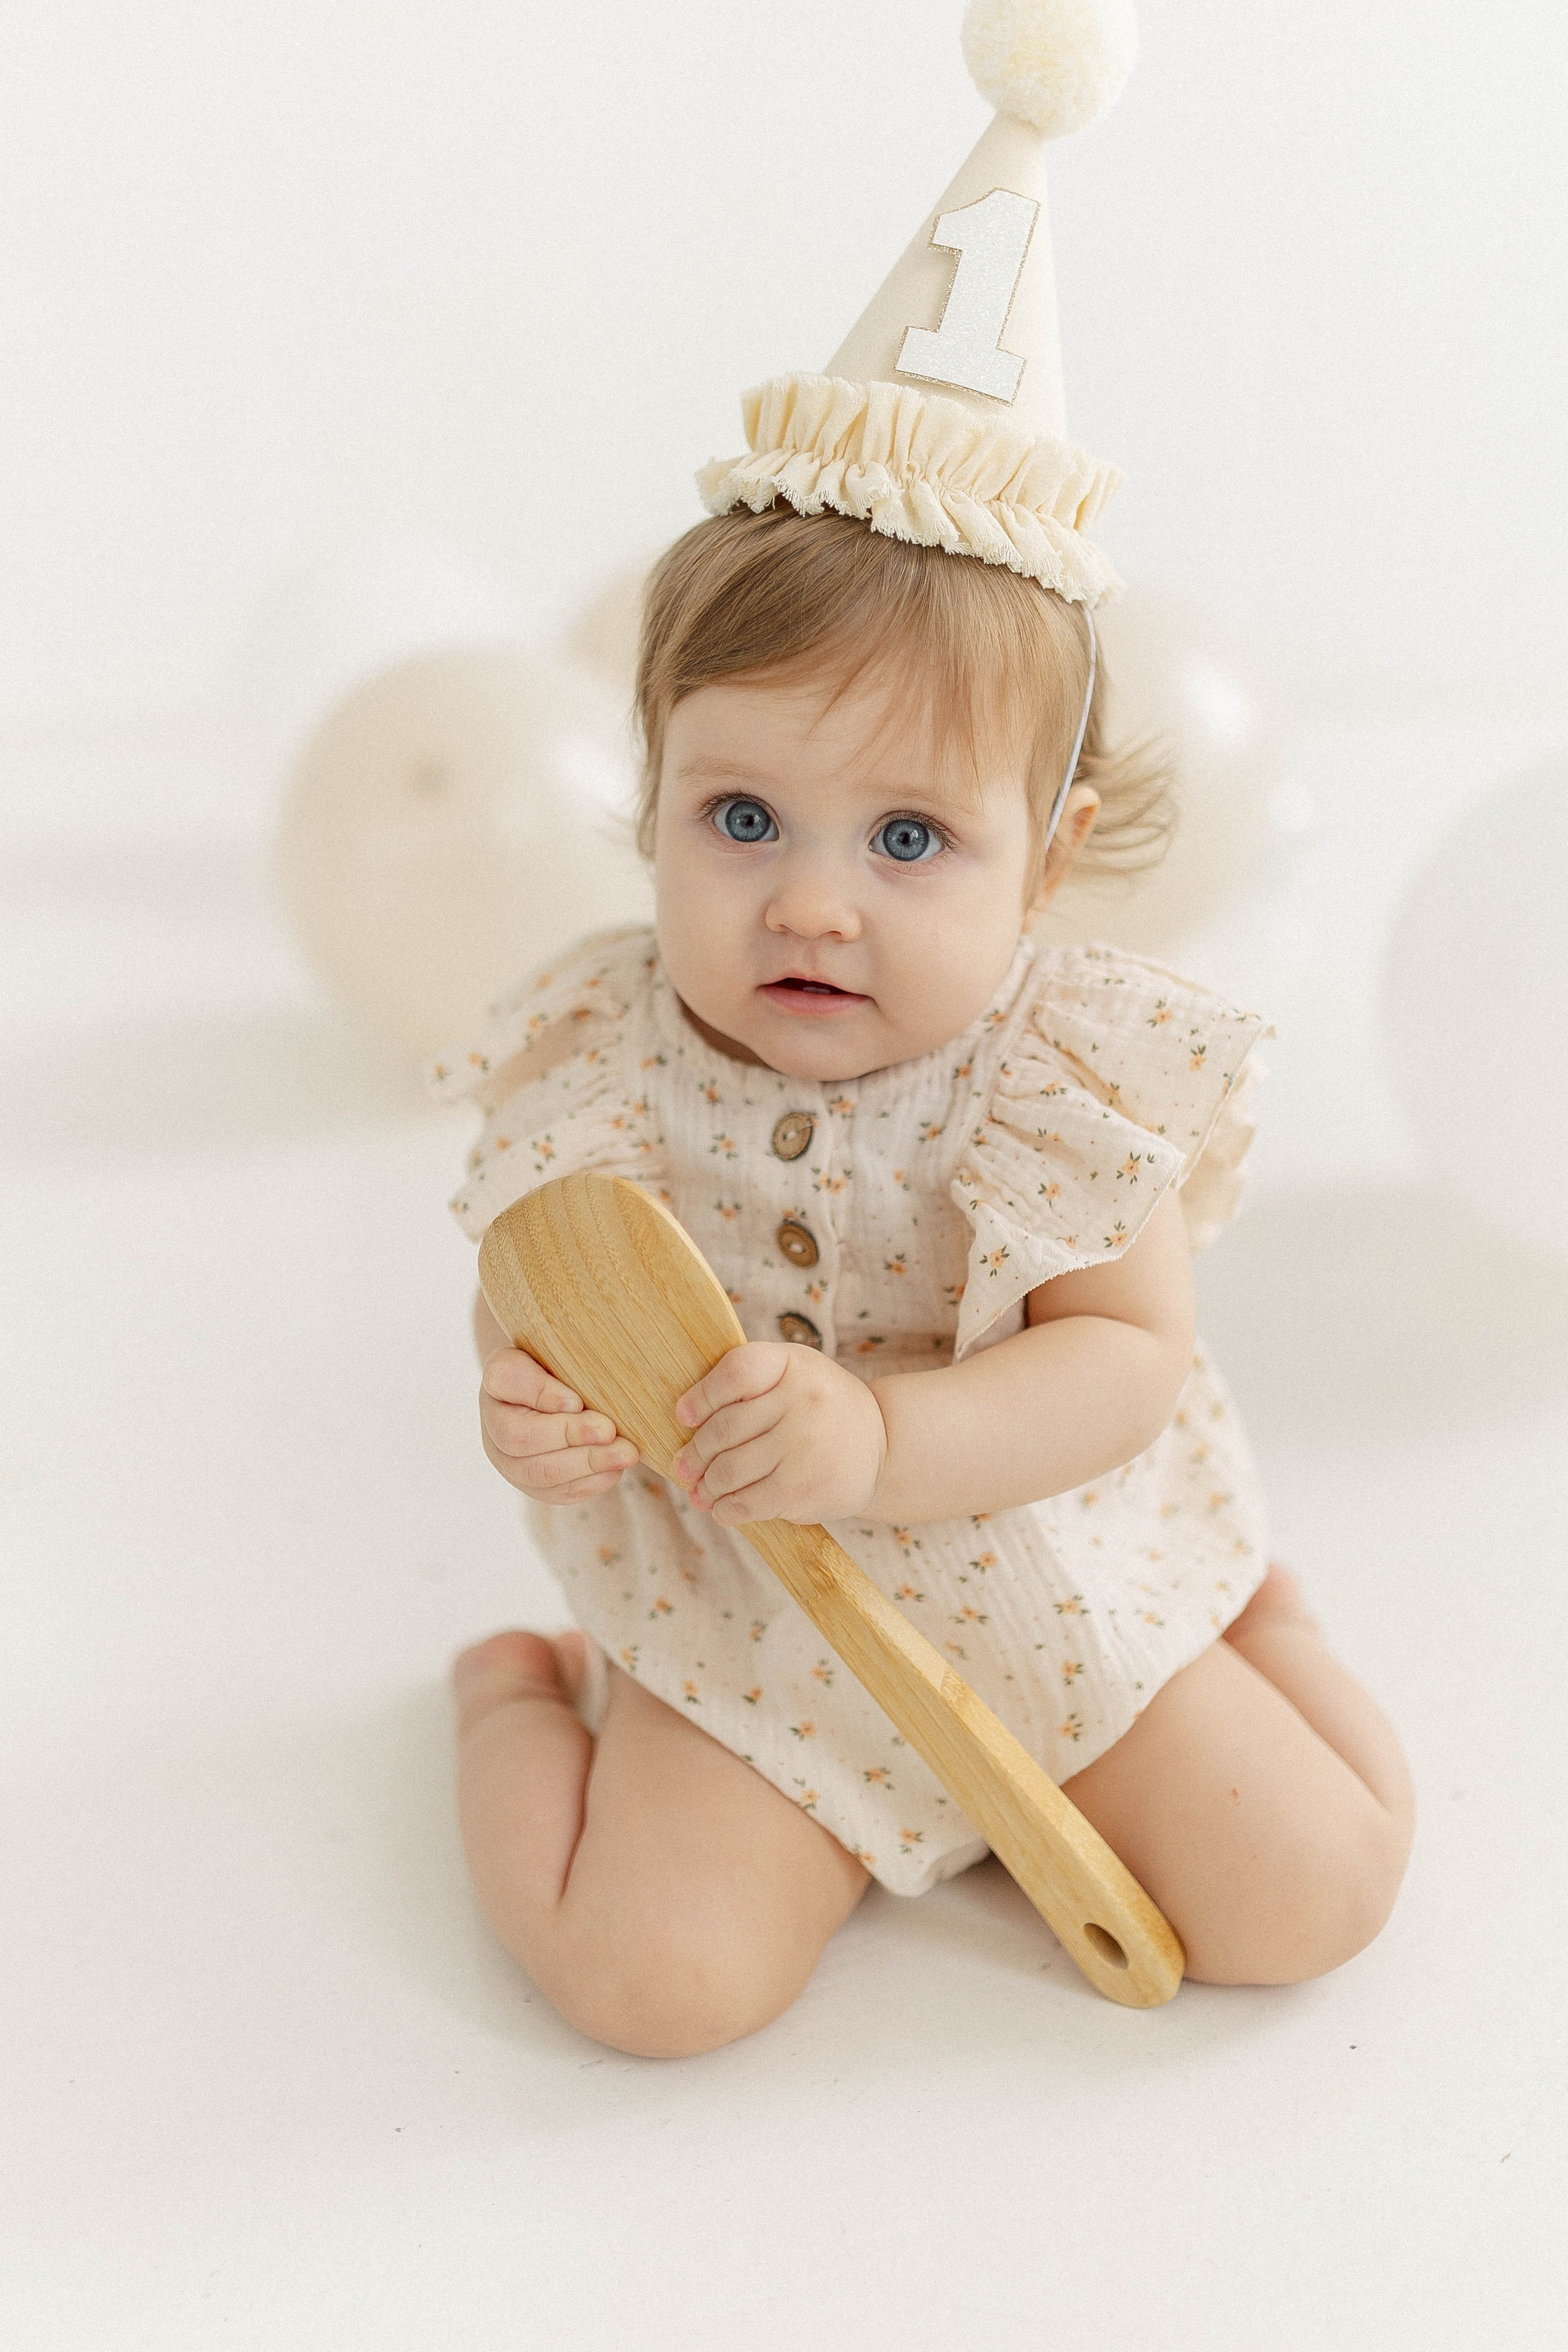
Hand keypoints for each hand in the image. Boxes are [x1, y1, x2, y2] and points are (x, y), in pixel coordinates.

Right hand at [479, 1345, 638, 1502]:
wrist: (565, 1396)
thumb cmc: (566, 1367)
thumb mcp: (564, 1350)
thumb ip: (568, 1358)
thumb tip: (579, 1402)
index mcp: (498, 1380)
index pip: (507, 1380)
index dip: (540, 1394)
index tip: (576, 1400)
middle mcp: (494, 1424)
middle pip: (519, 1438)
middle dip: (569, 1435)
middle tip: (608, 1430)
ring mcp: (511, 1462)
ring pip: (540, 1473)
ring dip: (586, 1463)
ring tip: (625, 1454)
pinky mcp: (535, 1487)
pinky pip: (559, 1493)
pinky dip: (591, 1482)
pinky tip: (615, 1468)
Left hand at [671, 1343, 887, 1528]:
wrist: (884, 1446)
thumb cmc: (822, 1407)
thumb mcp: (796, 1374)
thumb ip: (749, 1382)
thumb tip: (685, 1418)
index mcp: (793, 1365)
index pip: (735, 1373)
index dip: (701, 1396)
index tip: (683, 1416)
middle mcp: (801, 1401)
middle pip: (724, 1429)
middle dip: (695, 1453)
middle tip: (683, 1465)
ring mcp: (803, 1448)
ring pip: (730, 1470)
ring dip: (706, 1485)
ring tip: (700, 1491)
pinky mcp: (804, 1489)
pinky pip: (748, 1502)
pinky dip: (726, 1509)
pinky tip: (721, 1509)